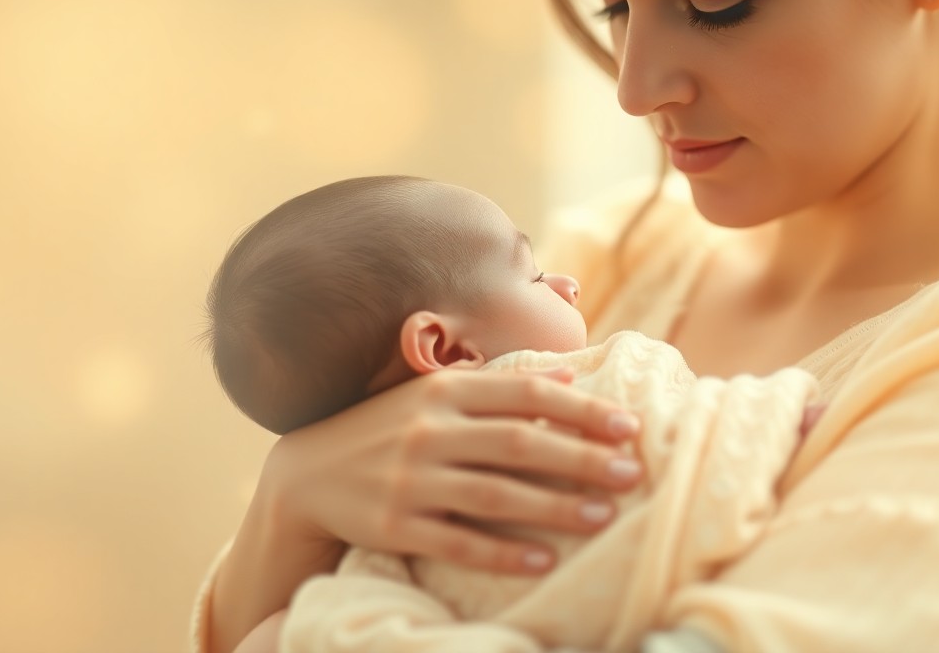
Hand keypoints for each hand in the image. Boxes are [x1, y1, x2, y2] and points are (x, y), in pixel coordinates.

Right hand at [264, 366, 643, 574]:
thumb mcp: (435, 394)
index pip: (526, 393)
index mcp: (445, 390)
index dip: (582, 409)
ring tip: (604, 516)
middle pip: (519, 443)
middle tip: (631, 473)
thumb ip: (499, 385)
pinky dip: (502, 553)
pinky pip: (457, 541)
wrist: (307, 472)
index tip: (629, 425)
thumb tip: (570, 376)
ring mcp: (410, 479)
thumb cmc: (388, 428)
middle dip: (581, 458)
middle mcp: (429, 431)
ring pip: (495, 495)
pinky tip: (542, 561)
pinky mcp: (395, 525)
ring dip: (554, 507)